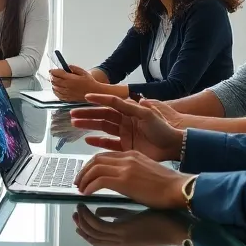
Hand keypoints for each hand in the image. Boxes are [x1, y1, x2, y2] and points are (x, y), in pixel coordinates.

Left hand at [49, 65, 97, 100]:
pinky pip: (58, 95)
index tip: (51, 70)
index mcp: (70, 78)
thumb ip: (73, 68)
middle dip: (52, 77)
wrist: (94, 93)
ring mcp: (66, 93)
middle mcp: (67, 86)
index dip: (52, 71)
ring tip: (54, 81)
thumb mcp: (83, 72)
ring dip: (53, 84)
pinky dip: (55, 91)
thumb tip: (66, 66)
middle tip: (52, 75)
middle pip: (54, 80)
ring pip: (54, 88)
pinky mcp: (68, 99)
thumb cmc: (89, 82)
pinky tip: (57, 89)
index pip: (56, 74)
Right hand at [69, 94, 183, 161]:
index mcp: (130, 111)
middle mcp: (125, 121)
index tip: (86, 97)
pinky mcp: (125, 147)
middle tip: (73, 115)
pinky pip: (108, 143)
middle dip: (87, 114)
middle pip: (102, 116)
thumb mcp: (148, 114)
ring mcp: (124, 134)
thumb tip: (120, 97)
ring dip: (89, 125)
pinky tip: (87, 139)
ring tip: (75, 123)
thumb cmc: (163, 129)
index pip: (111, 103)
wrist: (172, 148)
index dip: (99, 99)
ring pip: (102, 128)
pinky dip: (97, 141)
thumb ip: (131, 107)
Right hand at [72, 205, 190, 245]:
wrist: (178, 227)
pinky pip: (99, 225)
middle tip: (74, 213)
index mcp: (123, 243)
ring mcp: (120, 238)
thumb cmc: (163, 223)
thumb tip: (104, 212)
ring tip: (78, 207)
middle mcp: (119, 244)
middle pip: (92, 239)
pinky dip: (89, 217)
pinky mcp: (123, 231)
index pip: (98, 241)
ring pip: (92, 232)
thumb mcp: (137, 222)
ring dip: (82, 220)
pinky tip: (87, 206)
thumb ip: (121, 218)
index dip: (86, 231)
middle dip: (80, 226)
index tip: (79, 220)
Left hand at [73, 150, 192, 208]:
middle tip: (78, 182)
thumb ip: (133, 174)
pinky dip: (90, 186)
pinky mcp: (124, 180)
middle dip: (84, 170)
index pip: (105, 156)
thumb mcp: (147, 173)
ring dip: (84, 179)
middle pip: (96, 159)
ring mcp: (125, 167)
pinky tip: (87, 193)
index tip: (86, 175)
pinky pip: (99, 180)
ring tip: (80, 188)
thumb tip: (123, 185)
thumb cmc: (168, 186)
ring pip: (94, 168)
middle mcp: (127, 158)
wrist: (179, 189)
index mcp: (132, 154)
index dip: (92, 165)